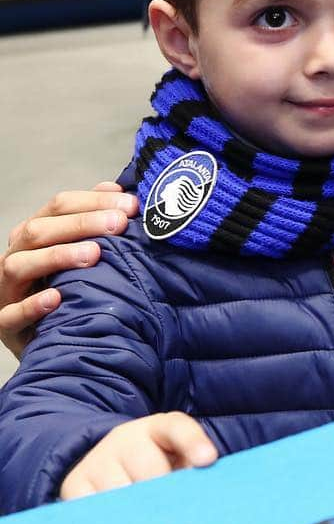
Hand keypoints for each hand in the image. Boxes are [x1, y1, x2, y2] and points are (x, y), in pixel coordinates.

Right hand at [1, 184, 138, 357]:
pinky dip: (32, 306)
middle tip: (119, 223)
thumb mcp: (75, 249)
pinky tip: (56, 298)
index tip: (130, 204)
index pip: (58, 206)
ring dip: (57, 256)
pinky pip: (10, 315)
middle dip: (81, 223)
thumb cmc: (63, 284)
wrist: (45, 334)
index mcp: (34, 234)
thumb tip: (116, 188)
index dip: (93, 201)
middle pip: (38, 230)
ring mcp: (6, 290)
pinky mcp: (4, 325)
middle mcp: (15, 256)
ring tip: (93, 254)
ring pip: (19, 265)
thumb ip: (92, 218)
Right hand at [59, 412, 217, 500]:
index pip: (176, 427)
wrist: (104, 466)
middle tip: (174, 513)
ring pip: (122, 495)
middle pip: (151, 470)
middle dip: (165, 495)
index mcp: (157, 427)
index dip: (193, 442)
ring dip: (138, 514)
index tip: (208, 460)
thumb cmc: (154, 466)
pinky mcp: (74, 485)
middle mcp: (125, 439)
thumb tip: (201, 490)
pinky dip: (110, 523)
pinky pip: (94, 511)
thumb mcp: (176, 458)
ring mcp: (97, 460)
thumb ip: (191, 468)